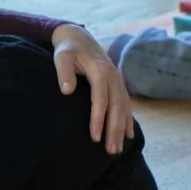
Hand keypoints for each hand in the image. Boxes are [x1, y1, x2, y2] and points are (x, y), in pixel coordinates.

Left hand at [51, 25, 135, 153]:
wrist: (80, 38)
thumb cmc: (68, 50)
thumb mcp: (62, 56)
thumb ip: (64, 72)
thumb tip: (67, 90)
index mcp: (100, 70)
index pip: (101, 97)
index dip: (98, 117)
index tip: (95, 137)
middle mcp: (113, 76)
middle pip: (116, 106)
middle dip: (114, 130)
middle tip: (111, 151)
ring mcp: (118, 81)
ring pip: (123, 108)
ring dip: (122, 129)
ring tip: (118, 149)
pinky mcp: (118, 85)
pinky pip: (126, 105)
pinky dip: (128, 121)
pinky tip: (128, 136)